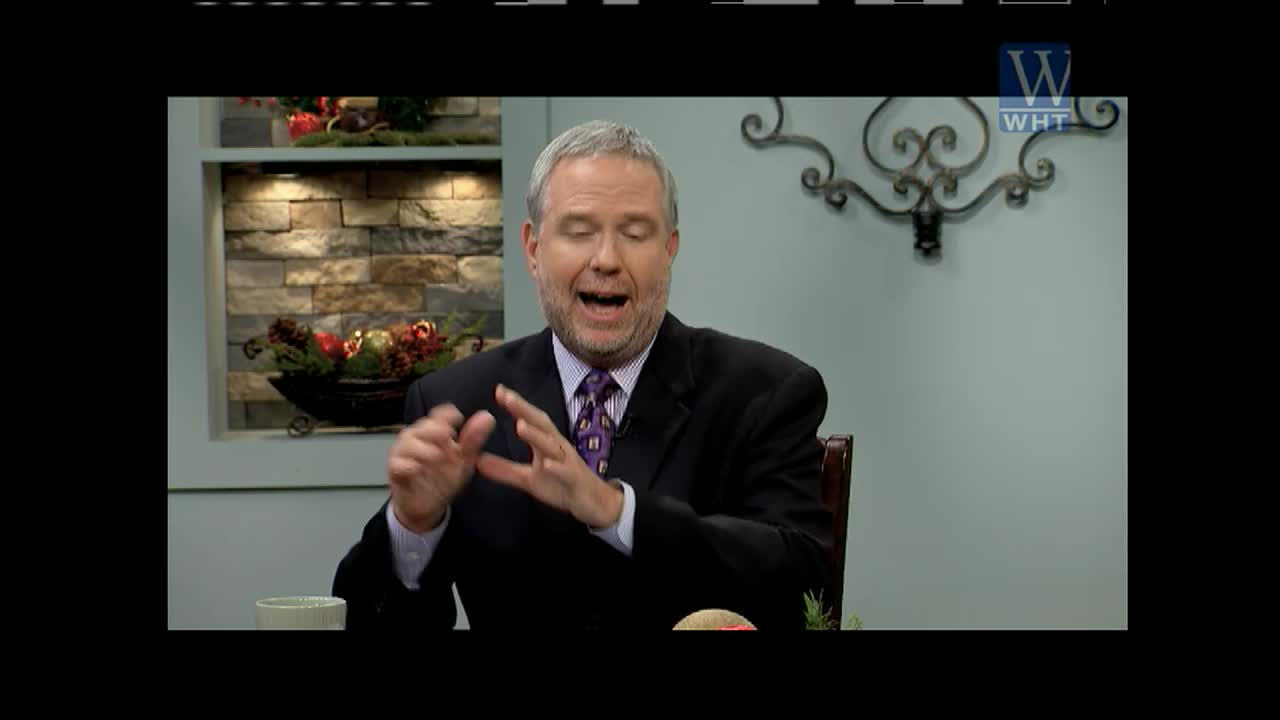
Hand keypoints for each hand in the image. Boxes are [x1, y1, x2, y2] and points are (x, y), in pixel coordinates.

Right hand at [387, 403, 494, 532]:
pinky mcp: (395, 470)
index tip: (458, 420)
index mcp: (434, 431)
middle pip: (423, 425)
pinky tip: (417, 468)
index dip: (448, 415)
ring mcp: (403, 452)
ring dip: (424, 448)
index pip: (440, 414)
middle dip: (436, 430)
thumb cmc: (444, 479)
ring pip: (409, 441)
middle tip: (448, 439)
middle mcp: (416, 437)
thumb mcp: (464, 461)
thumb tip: (487, 417)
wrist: (428, 507)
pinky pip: (397, 463)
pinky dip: (408, 465)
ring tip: (438, 457)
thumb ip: (473, 440)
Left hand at [477, 384, 623, 528]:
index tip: (499, 390)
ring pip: (552, 446)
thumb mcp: (529, 479)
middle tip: (507, 397)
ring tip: (520, 425)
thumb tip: (477, 461)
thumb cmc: (562, 485)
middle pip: (542, 425)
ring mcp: (568, 463)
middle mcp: (558, 447)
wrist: (594, 503)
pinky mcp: (575, 480)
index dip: (516, 406)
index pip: (530, 420)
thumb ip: (504, 470)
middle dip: (525, 410)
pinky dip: (557, 467)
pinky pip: (566, 473)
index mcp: (546, 443)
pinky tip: (547, 463)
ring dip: (537, 435)